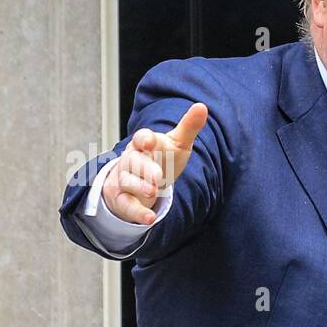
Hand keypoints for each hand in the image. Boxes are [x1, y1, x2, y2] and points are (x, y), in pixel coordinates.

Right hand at [102, 102, 207, 223]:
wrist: (142, 181)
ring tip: (153, 191)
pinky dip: (138, 213)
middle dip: (144, 167)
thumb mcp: (176, 143)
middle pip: (133, 161)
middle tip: (157, 175)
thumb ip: (189, 127)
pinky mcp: (124, 200)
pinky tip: (150, 219)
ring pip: (127, 181)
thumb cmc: (161, 158)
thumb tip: (202, 107)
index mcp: (144, 144)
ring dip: (140, 186)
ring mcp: (125, 180)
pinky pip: (128, 206)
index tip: (148, 141)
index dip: (144, 139)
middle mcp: (131, 160)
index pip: (141, 138)